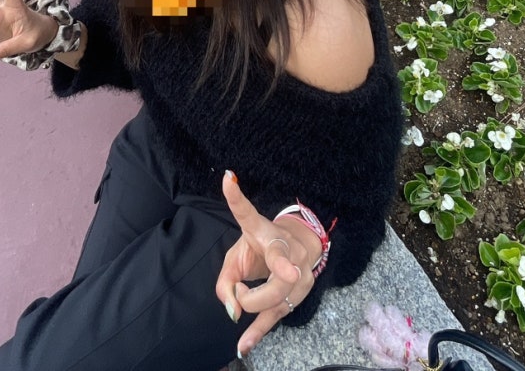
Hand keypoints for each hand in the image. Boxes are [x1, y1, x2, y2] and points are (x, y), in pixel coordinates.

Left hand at [215, 172, 317, 357]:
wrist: (299, 248)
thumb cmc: (261, 249)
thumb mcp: (237, 256)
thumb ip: (225, 282)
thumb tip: (232, 310)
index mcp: (264, 231)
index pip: (248, 214)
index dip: (237, 198)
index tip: (228, 179)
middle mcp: (285, 247)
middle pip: (277, 271)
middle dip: (252, 293)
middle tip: (236, 290)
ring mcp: (298, 269)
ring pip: (277, 298)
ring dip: (251, 306)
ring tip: (239, 303)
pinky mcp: (299, 290)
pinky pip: (277, 316)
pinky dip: (257, 333)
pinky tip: (243, 346)